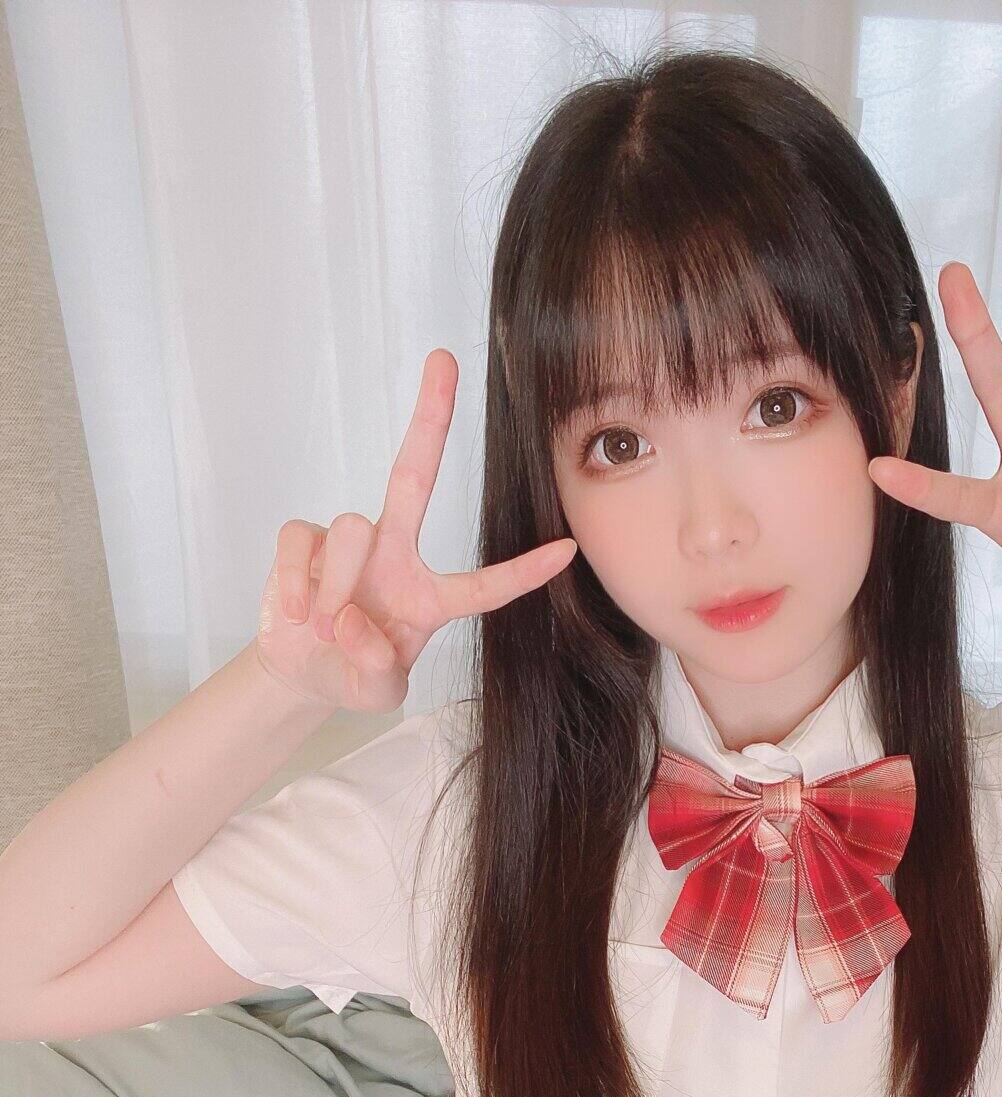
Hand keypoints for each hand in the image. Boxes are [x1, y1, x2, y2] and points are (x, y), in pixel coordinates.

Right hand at [254, 349, 577, 712]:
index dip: (524, 571)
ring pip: (353, 530)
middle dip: (429, 416)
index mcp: (429, 596)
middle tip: (445, 358)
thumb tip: (357, 626)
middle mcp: (395, 555)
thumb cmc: (354, 672)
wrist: (302, 672)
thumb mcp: (378, 694)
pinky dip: (297, 583)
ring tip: (326, 629)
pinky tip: (294, 613)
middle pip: (412, 474)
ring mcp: (348, 543)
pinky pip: (303, 543)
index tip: (568, 551)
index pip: (483, 584)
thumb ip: (379, 671)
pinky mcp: (305, 541)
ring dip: (337, 589)